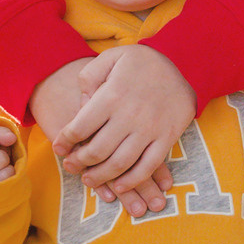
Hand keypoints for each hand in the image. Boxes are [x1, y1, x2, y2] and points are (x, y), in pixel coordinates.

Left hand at [31, 53, 168, 216]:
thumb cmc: (142, 61)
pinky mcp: (167, 138)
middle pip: (97, 151)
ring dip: (100, 177)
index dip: (65, 141)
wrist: (184, 62)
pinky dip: (132, 181)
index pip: (80, 127)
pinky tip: (119, 186)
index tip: (58, 148)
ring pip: (120, 164)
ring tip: (88, 179)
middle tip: (70, 167)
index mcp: (111, 95)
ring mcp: (150, 129)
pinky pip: (148, 166)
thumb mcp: (110, 57)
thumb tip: (81, 106)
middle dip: (78, 163)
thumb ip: (89, 78)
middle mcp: (129, 116)